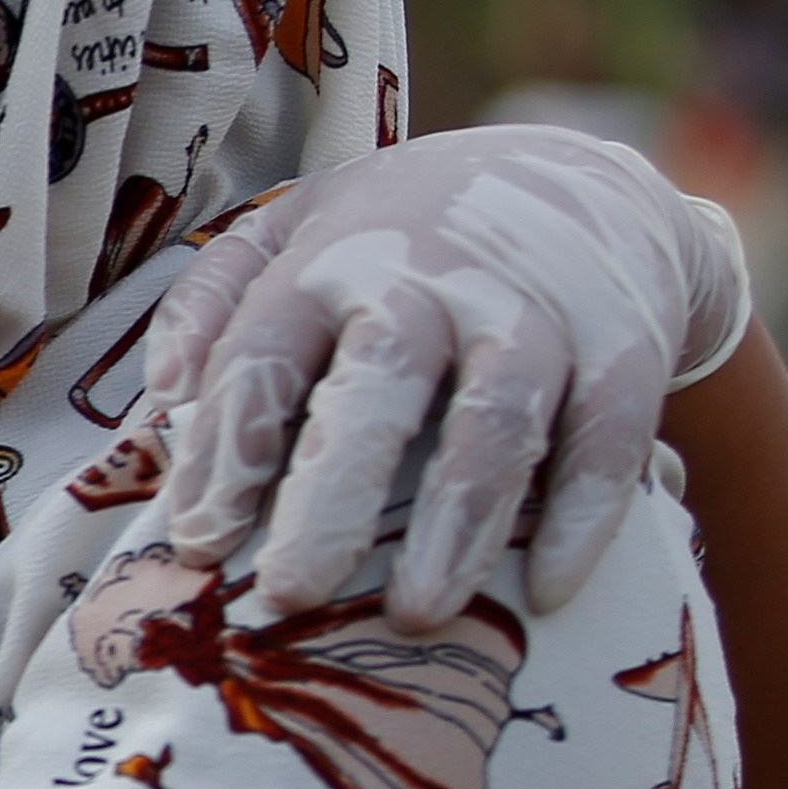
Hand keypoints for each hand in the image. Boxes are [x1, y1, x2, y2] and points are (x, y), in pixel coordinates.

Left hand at [142, 124, 757, 621]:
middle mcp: (431, 275)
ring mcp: (534, 310)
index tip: (199, 546)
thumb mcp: (294, 229)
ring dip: (457, 523)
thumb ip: (215, 302)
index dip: (226, 452)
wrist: (577, 174)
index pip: (264, 356)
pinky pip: (608, 440)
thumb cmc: (402, 232)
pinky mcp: (625, 346)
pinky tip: (546, 591)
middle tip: (292, 595)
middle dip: (332, 494)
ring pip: (497, 419)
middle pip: (379, 385)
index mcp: (332, 257)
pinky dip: (581, 516)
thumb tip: (161, 395)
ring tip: (416, 615)